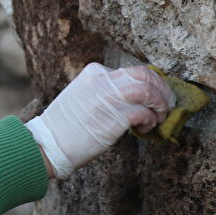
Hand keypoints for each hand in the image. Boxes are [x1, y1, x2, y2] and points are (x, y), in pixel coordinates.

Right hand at [25, 63, 173, 178]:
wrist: (48, 143)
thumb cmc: (66, 126)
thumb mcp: (83, 95)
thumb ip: (105, 91)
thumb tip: (135, 98)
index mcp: (95, 72)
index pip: (133, 71)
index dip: (151, 83)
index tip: (157, 96)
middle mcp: (102, 80)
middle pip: (144, 75)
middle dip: (162, 89)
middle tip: (167, 104)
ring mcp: (107, 98)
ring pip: (147, 90)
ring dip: (159, 104)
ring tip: (159, 117)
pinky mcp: (113, 118)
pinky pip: (143, 112)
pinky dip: (150, 120)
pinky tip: (145, 128)